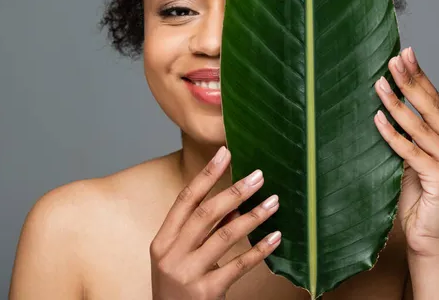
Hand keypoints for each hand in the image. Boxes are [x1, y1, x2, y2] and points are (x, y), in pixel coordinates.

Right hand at [149, 147, 280, 299]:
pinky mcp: (206, 292)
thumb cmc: (176, 288)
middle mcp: (172, 254)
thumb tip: (233, 203)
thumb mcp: (179, 257)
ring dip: (252, 216)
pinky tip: (275, 237)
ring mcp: (188, 273)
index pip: (185, 199)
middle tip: (258, 176)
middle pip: (206, 214)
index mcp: (163, 240)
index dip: (206, 174)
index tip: (225, 153)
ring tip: (274, 202)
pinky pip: (239, 266)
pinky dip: (259, 250)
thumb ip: (201, 231)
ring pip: (224, 236)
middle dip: (234, 191)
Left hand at [373, 47, 438, 256]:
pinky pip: (411, 152)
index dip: (420, 78)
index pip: (437, 103)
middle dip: (411, 81)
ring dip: (397, 103)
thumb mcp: (413, 164)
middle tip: (395, 58)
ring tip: (379, 83)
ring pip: (420, 127)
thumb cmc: (417, 202)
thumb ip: (409, 139)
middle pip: (432, 108)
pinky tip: (377, 118)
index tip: (406, 55)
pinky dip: (393, 135)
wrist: (429, 240)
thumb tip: (385, 108)